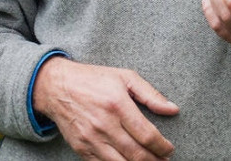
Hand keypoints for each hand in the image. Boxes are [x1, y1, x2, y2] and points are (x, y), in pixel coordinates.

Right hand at [31, 57, 178, 160]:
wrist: (56, 87)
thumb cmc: (94, 80)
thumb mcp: (125, 77)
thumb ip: (151, 95)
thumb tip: (173, 109)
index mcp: (118, 105)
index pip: (146, 134)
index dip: (162, 146)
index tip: (169, 149)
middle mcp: (104, 125)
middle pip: (135, 153)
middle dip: (154, 160)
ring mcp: (90, 139)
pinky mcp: (80, 148)